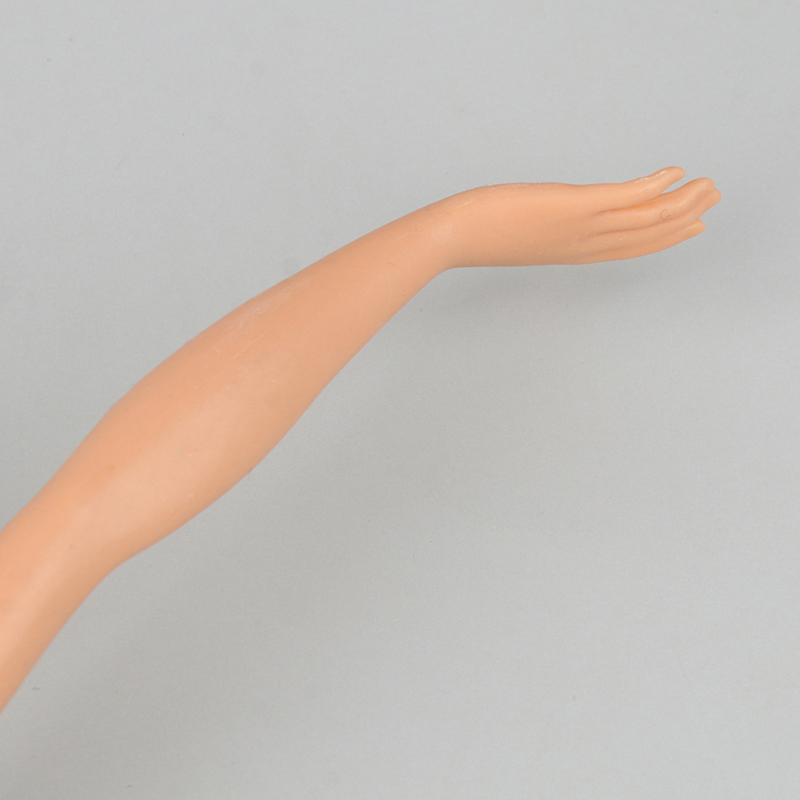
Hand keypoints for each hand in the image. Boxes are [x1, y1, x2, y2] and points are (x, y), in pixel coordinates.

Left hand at [441, 167, 720, 267]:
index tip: (687, 227)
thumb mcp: (514, 233)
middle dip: (682, 220)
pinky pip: (625, 197)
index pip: (626, 248)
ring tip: (709, 186)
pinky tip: (674, 172)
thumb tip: (535, 217)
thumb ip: (537, 228)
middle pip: (645, 236)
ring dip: (681, 202)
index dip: (661, 239)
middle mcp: (583, 245)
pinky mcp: (573, 205)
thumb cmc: (472, 236)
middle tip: (711, 202)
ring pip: (645, 218)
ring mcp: (580, 227)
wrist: (451, 237)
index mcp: (572, 252)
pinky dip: (654, 185)